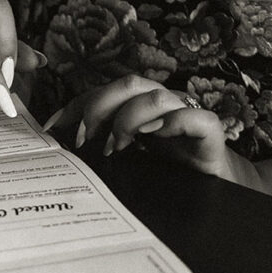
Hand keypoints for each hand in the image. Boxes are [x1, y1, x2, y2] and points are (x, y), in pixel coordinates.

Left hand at [47, 74, 255, 182]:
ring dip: (129, 119)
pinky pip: (195, 117)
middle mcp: (161, 105)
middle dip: (99, 107)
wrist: (219, 189)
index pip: (102, 93)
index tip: (52, 129)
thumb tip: (61, 150)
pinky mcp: (210, 133)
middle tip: (85, 139)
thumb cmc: (168, 174)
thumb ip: (100, 149)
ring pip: (156, 96)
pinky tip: (154, 137)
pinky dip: (172, 123)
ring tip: (117, 148)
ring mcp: (187, 115)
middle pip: (127, 84)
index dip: (75, 106)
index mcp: (138, 107)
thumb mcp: (126, 160)